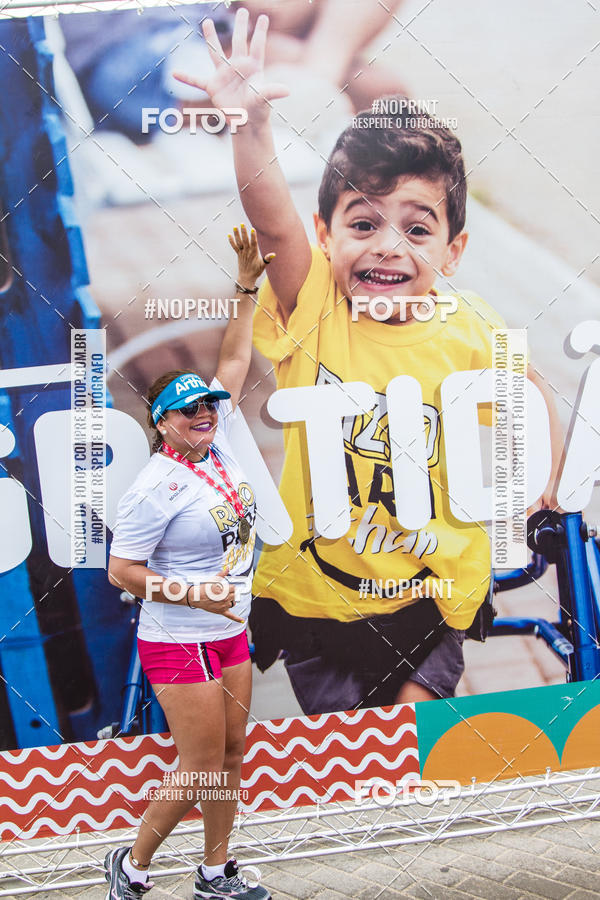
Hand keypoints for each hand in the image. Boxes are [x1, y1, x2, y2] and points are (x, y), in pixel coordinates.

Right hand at [173, 7, 288, 126]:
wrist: (248, 124)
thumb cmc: (259, 111)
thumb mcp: (265, 99)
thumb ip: (272, 91)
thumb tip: (287, 90)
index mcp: (252, 68)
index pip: (257, 46)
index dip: (260, 32)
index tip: (265, 17)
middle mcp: (238, 67)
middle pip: (239, 42)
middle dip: (240, 26)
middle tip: (242, 10)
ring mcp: (224, 75)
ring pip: (216, 53)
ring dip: (211, 38)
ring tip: (207, 22)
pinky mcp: (213, 88)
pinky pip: (197, 81)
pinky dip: (186, 78)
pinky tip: (175, 73)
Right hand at [189, 567, 243, 622]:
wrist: (196, 597)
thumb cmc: (204, 588)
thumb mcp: (213, 579)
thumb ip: (222, 574)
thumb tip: (227, 568)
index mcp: (224, 590)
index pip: (234, 588)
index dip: (230, 587)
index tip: (226, 586)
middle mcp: (225, 599)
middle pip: (234, 595)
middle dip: (231, 593)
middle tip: (224, 592)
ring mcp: (223, 606)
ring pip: (233, 603)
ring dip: (231, 600)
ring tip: (224, 598)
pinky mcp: (221, 611)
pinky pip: (231, 616)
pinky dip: (237, 618)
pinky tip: (242, 621)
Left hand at [229, 224, 274, 287]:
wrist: (246, 278)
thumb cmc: (256, 271)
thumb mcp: (263, 265)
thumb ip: (267, 259)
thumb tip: (273, 254)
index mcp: (254, 253)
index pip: (253, 243)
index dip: (253, 236)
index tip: (252, 229)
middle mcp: (247, 252)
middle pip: (245, 240)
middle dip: (243, 232)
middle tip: (242, 224)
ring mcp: (242, 253)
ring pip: (239, 242)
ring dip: (236, 234)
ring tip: (235, 227)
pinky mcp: (238, 254)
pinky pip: (234, 247)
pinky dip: (231, 241)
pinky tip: (229, 235)